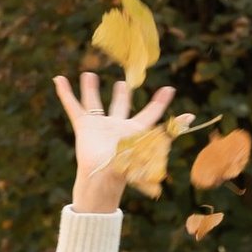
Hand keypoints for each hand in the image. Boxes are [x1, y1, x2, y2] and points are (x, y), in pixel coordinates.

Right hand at [57, 72, 175, 214]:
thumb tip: (192, 116)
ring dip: (91, 89)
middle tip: (123, 83)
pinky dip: (66, 93)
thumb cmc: (128, 164)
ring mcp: (99, 126)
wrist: (103, 177)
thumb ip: (170, 130)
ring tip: (89, 74)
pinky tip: (59, 79)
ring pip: (94, 103)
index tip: (168, 89)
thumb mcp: (151, 144)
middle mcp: (117, 127)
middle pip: (120, 106)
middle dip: (122, 95)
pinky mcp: (83, 127)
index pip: (151, 114)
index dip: (160, 102)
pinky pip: (73, 106)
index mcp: (135, 131)